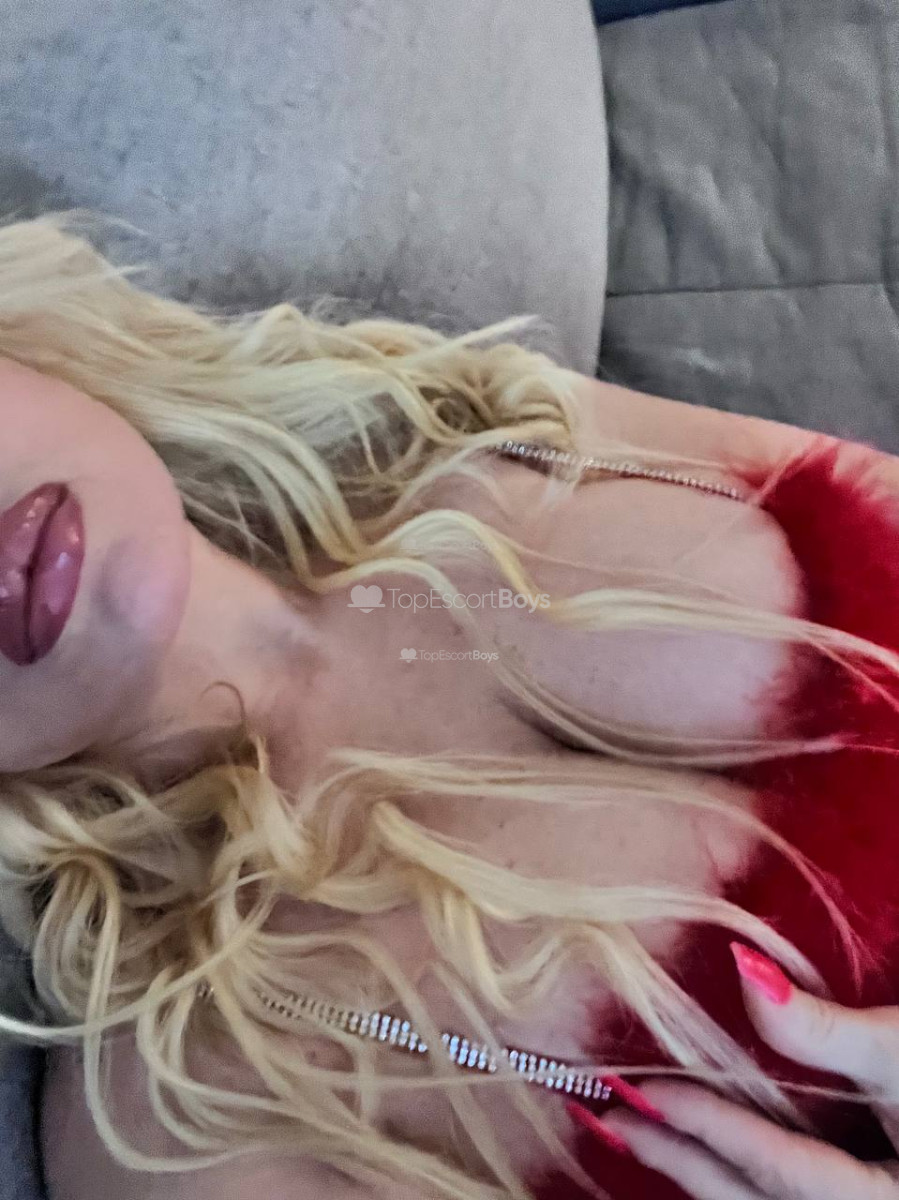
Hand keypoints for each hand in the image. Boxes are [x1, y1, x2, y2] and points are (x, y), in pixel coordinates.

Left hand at [569, 943, 898, 1198]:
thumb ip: (824, 1029)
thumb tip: (743, 969)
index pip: (778, 1171)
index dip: (703, 1129)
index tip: (636, 1093)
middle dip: (677, 1160)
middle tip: (604, 1117)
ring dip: (697, 1172)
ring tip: (634, 1133)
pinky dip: (734, 1176)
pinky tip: (698, 1153)